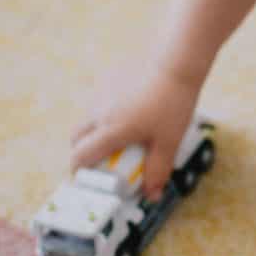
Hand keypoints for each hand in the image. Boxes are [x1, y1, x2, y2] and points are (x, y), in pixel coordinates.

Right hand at [70, 52, 203, 201]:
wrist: (177, 61)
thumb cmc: (173, 101)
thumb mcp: (169, 141)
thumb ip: (158, 169)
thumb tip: (152, 194)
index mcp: (110, 131)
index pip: (80, 157)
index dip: (80, 171)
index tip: (90, 177)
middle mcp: (99, 112)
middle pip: (77, 137)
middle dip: (84, 150)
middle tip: (105, 156)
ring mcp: (102, 92)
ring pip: (89, 117)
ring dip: (96, 129)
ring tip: (123, 132)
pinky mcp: (110, 77)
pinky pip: (100, 99)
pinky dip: (107, 109)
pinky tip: (132, 108)